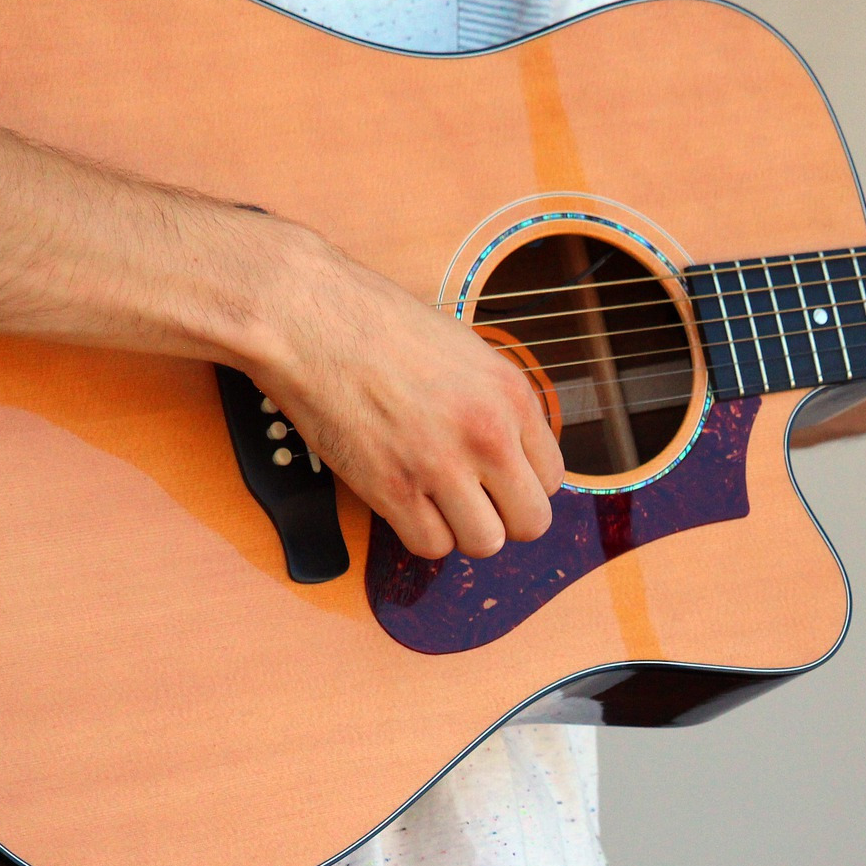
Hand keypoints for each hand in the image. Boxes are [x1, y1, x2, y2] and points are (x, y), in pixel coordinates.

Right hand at [244, 231, 565, 559]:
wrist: (312, 319)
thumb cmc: (382, 327)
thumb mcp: (470, 354)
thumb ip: (500, 407)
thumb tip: (516, 455)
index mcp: (513, 397)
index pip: (553, 478)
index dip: (524, 484)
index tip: (499, 479)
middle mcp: (488, 435)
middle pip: (531, 522)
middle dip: (506, 519)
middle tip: (477, 502)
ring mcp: (441, 465)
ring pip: (485, 543)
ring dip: (464, 531)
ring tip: (440, 504)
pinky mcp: (392, 489)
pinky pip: (430, 546)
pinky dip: (421, 534)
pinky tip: (407, 505)